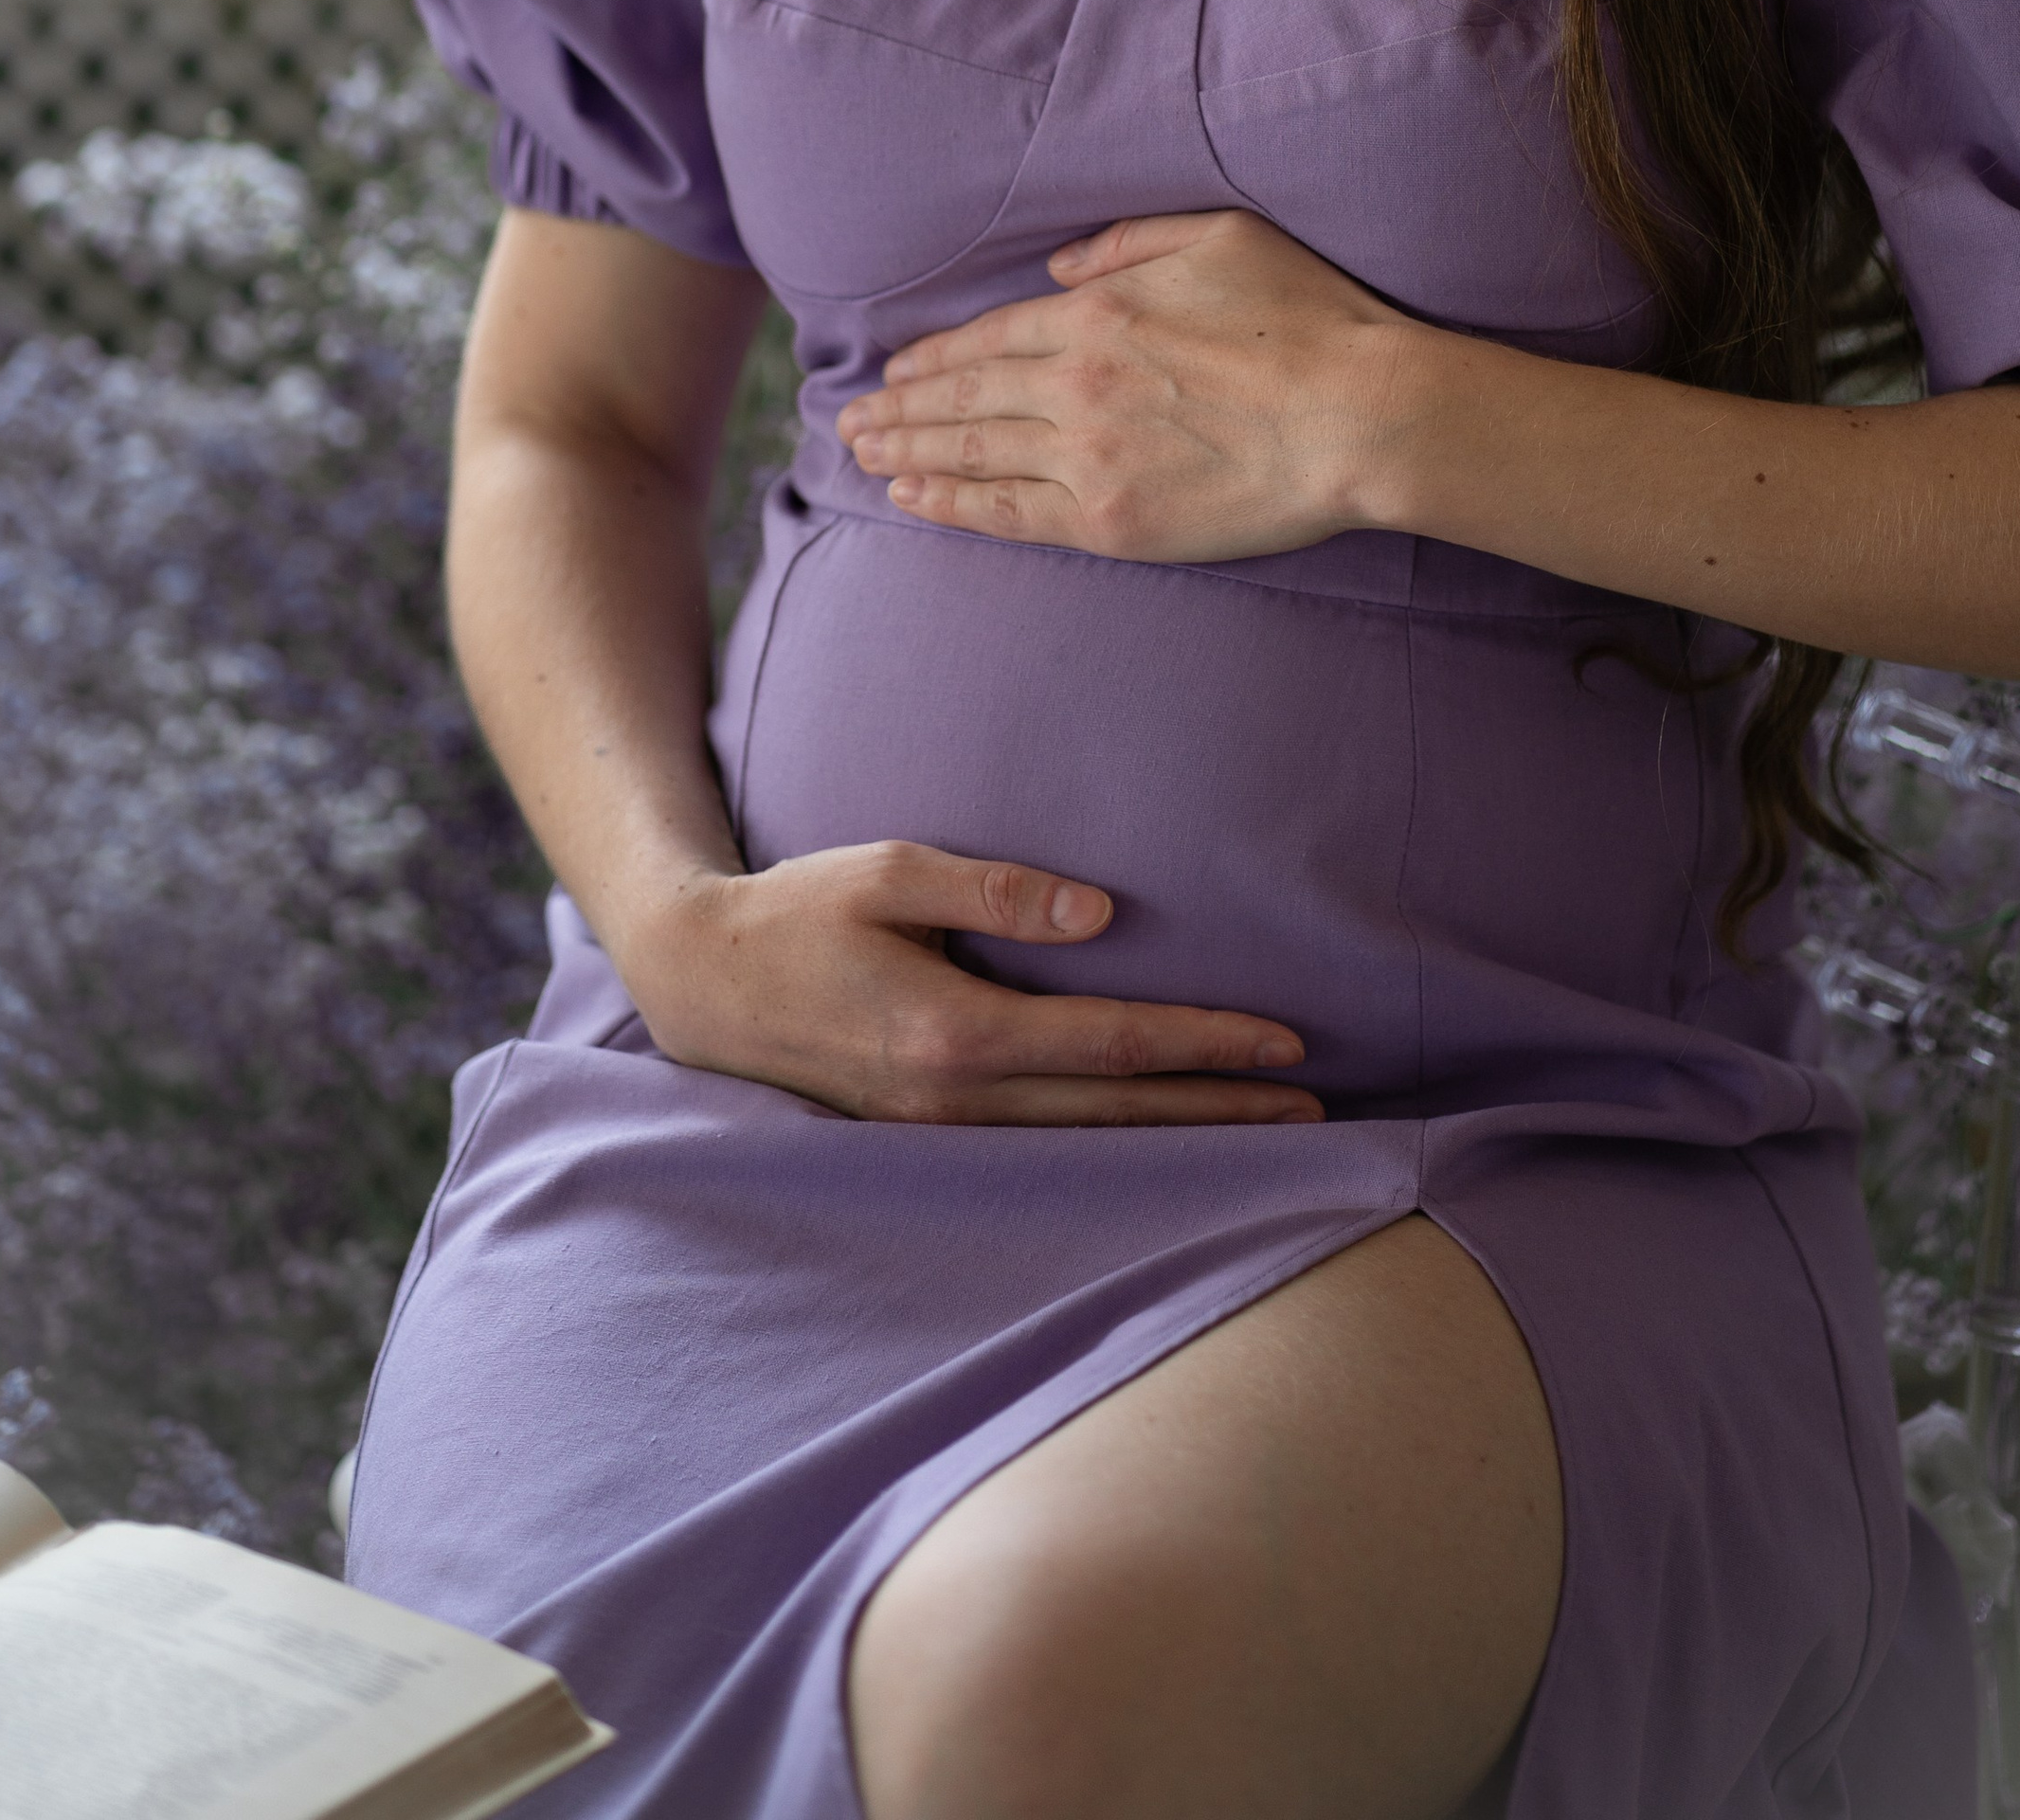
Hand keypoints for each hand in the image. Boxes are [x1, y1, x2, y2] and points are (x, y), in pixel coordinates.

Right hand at [615, 838, 1322, 1124]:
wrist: (704, 983)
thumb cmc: (800, 910)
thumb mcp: (890, 870)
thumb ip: (996, 888)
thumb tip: (1104, 913)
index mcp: (955, 1032)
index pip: (1114, 1046)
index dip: (1207, 1045)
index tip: (1285, 1043)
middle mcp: (956, 1101)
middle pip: (1119, 1113)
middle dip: (1221, 1113)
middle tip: (1316, 1113)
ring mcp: (939, 1133)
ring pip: (1087, 1144)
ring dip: (1177, 1138)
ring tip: (1263, 1133)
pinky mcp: (926, 1137)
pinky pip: (1043, 1149)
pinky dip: (1113, 1145)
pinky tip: (1157, 1138)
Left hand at [836, 209, 1410, 561]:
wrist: (1361, 415)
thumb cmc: (1308, 320)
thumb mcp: (1222, 236)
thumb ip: (1130, 241)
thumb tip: (1061, 263)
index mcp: (1098, 311)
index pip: (990, 336)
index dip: (933, 355)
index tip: (894, 368)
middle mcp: (1076, 382)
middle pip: (963, 395)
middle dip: (899, 407)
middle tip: (851, 419)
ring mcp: (1087, 455)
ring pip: (972, 453)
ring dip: (908, 453)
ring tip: (863, 455)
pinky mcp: (1111, 520)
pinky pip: (1008, 514)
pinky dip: (951, 505)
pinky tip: (915, 500)